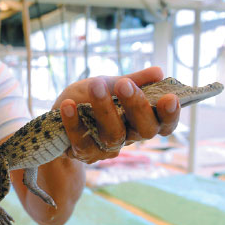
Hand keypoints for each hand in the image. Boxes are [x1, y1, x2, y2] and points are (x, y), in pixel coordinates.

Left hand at [54, 67, 179, 163]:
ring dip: (104, 108)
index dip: (170, 115)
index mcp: (139, 121)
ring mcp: (106, 148)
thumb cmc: (87, 99)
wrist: (54, 119)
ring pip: (113, 135)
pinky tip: (68, 105)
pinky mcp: (84, 153)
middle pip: (144, 130)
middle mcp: (128, 137)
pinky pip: (82, 140)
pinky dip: (74, 121)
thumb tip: (158, 72)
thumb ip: (132, 80)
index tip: (170, 98)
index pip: (163, 124)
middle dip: (136, 106)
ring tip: (95, 85)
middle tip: (125, 84)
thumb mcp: (109, 84)